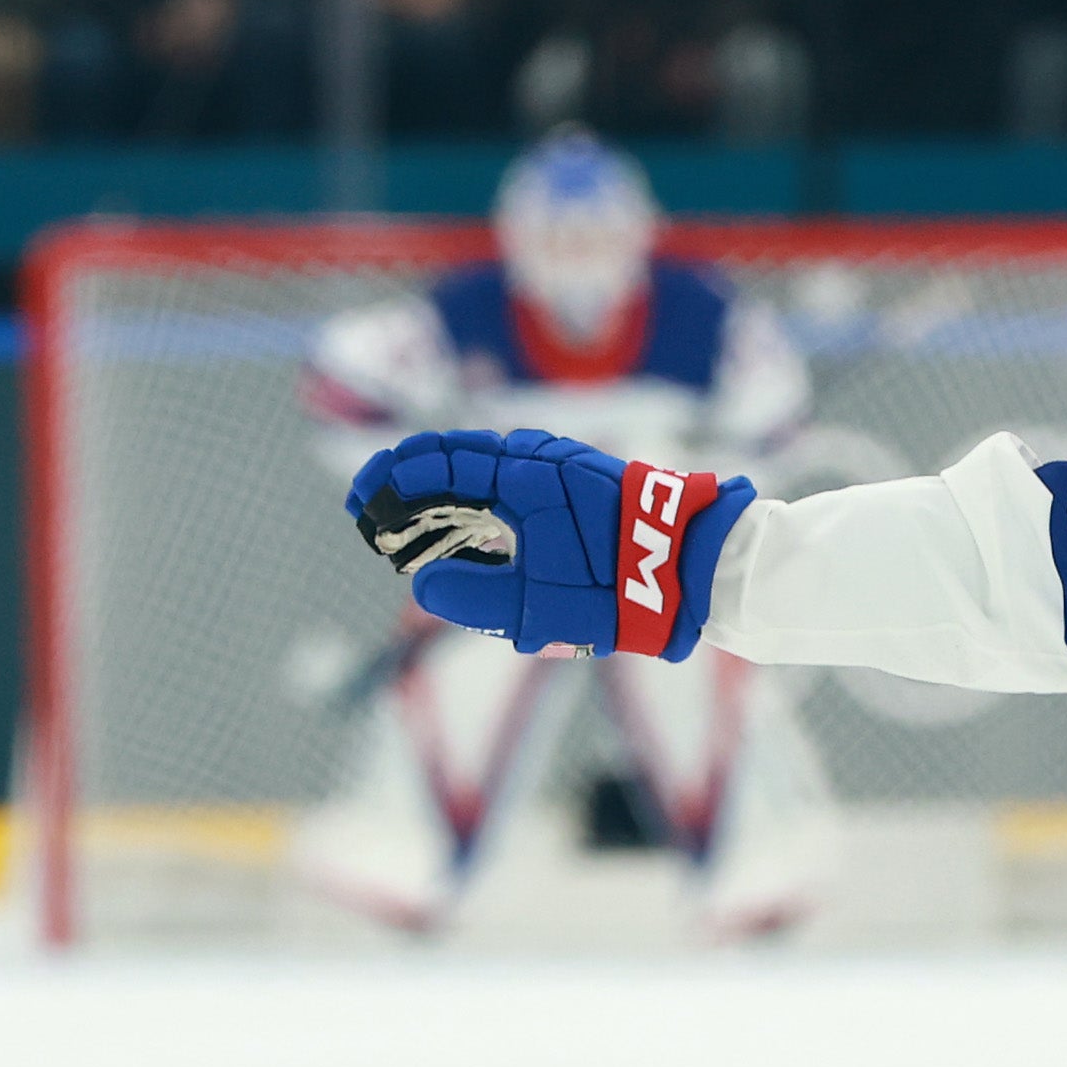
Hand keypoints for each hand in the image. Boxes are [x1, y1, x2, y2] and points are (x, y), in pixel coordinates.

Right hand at [344, 427, 744, 660]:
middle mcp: (542, 459)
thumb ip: (473, 597)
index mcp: (522, 475)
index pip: (436, 466)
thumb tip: (425, 582)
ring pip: (486, 466)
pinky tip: (476, 526)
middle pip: (455, 458)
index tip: (359, 502)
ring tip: (412, 520)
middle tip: (370, 506)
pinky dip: (483, 493)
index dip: (390, 484)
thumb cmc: (626, 591)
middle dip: (407, 481)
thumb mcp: (540, 609)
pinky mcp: (587, 484)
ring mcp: (567, 467)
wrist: (707, 569)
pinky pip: (518, 477)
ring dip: (444, 488)